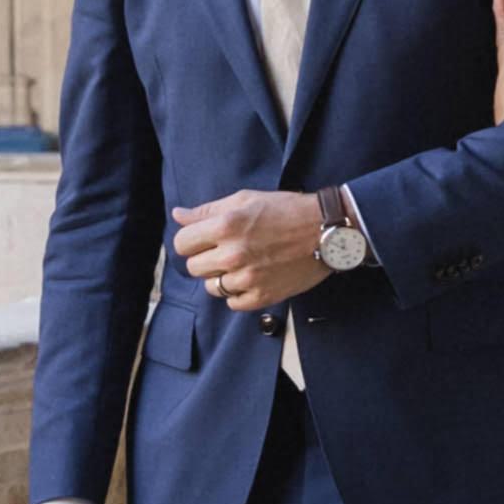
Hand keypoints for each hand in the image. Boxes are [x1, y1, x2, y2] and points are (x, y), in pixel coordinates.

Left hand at [174, 188, 334, 314]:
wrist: (326, 230)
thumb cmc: (286, 210)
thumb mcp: (244, 200)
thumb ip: (207, 210)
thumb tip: (178, 215)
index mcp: (225, 226)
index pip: (182, 243)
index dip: (190, 240)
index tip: (203, 239)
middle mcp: (233, 254)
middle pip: (194, 267)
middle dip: (205, 258)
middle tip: (224, 251)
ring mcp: (248, 278)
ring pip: (211, 287)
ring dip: (221, 277)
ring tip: (241, 264)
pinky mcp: (263, 296)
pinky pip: (233, 302)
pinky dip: (237, 293)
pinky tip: (250, 278)